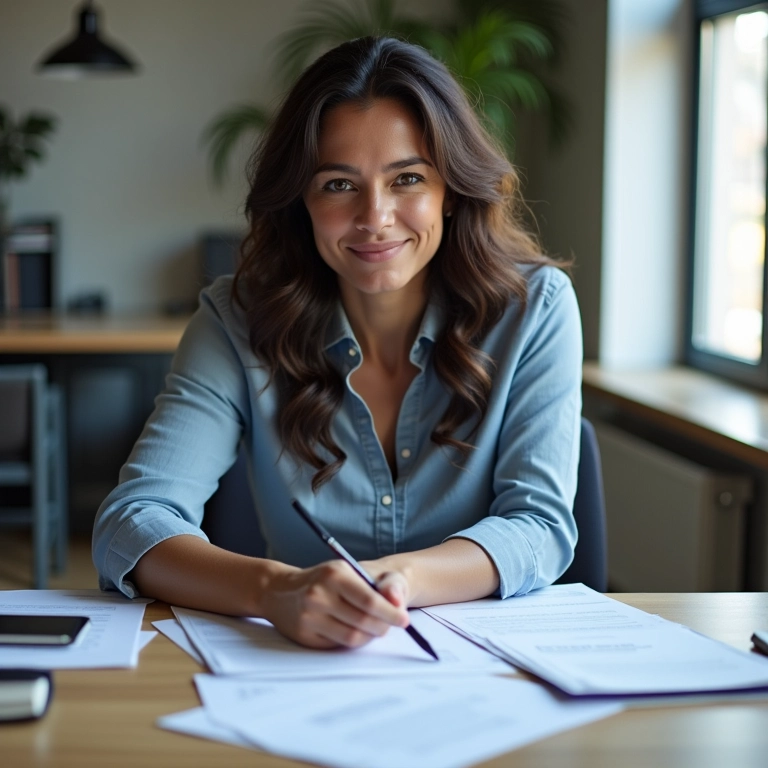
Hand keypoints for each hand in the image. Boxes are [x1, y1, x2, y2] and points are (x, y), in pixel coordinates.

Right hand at [260, 560, 409, 649]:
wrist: (279, 590)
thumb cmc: (321, 579)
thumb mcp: (344, 571)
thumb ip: (371, 586)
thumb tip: (397, 604)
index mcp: (334, 575)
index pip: (369, 600)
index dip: (390, 613)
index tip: (404, 619)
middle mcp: (319, 595)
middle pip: (363, 621)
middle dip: (382, 626)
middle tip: (391, 626)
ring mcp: (310, 617)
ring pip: (352, 637)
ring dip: (369, 636)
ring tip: (374, 628)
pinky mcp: (305, 635)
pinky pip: (337, 645)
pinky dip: (351, 641)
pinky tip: (354, 632)